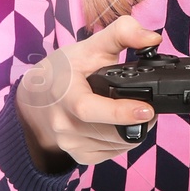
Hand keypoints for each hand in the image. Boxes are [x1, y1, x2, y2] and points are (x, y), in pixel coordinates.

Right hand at [14, 15, 162, 170]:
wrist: (37, 99)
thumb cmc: (62, 71)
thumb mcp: (89, 47)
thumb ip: (122, 34)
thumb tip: (153, 38)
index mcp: (65, 95)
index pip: (89, 109)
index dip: (119, 112)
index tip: (146, 109)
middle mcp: (65, 124)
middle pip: (114, 131)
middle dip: (140, 121)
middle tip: (149, 106)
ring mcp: (71, 143)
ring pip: (119, 144)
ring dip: (135, 130)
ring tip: (134, 111)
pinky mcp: (80, 156)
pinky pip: (113, 152)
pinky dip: (123, 140)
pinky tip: (118, 124)